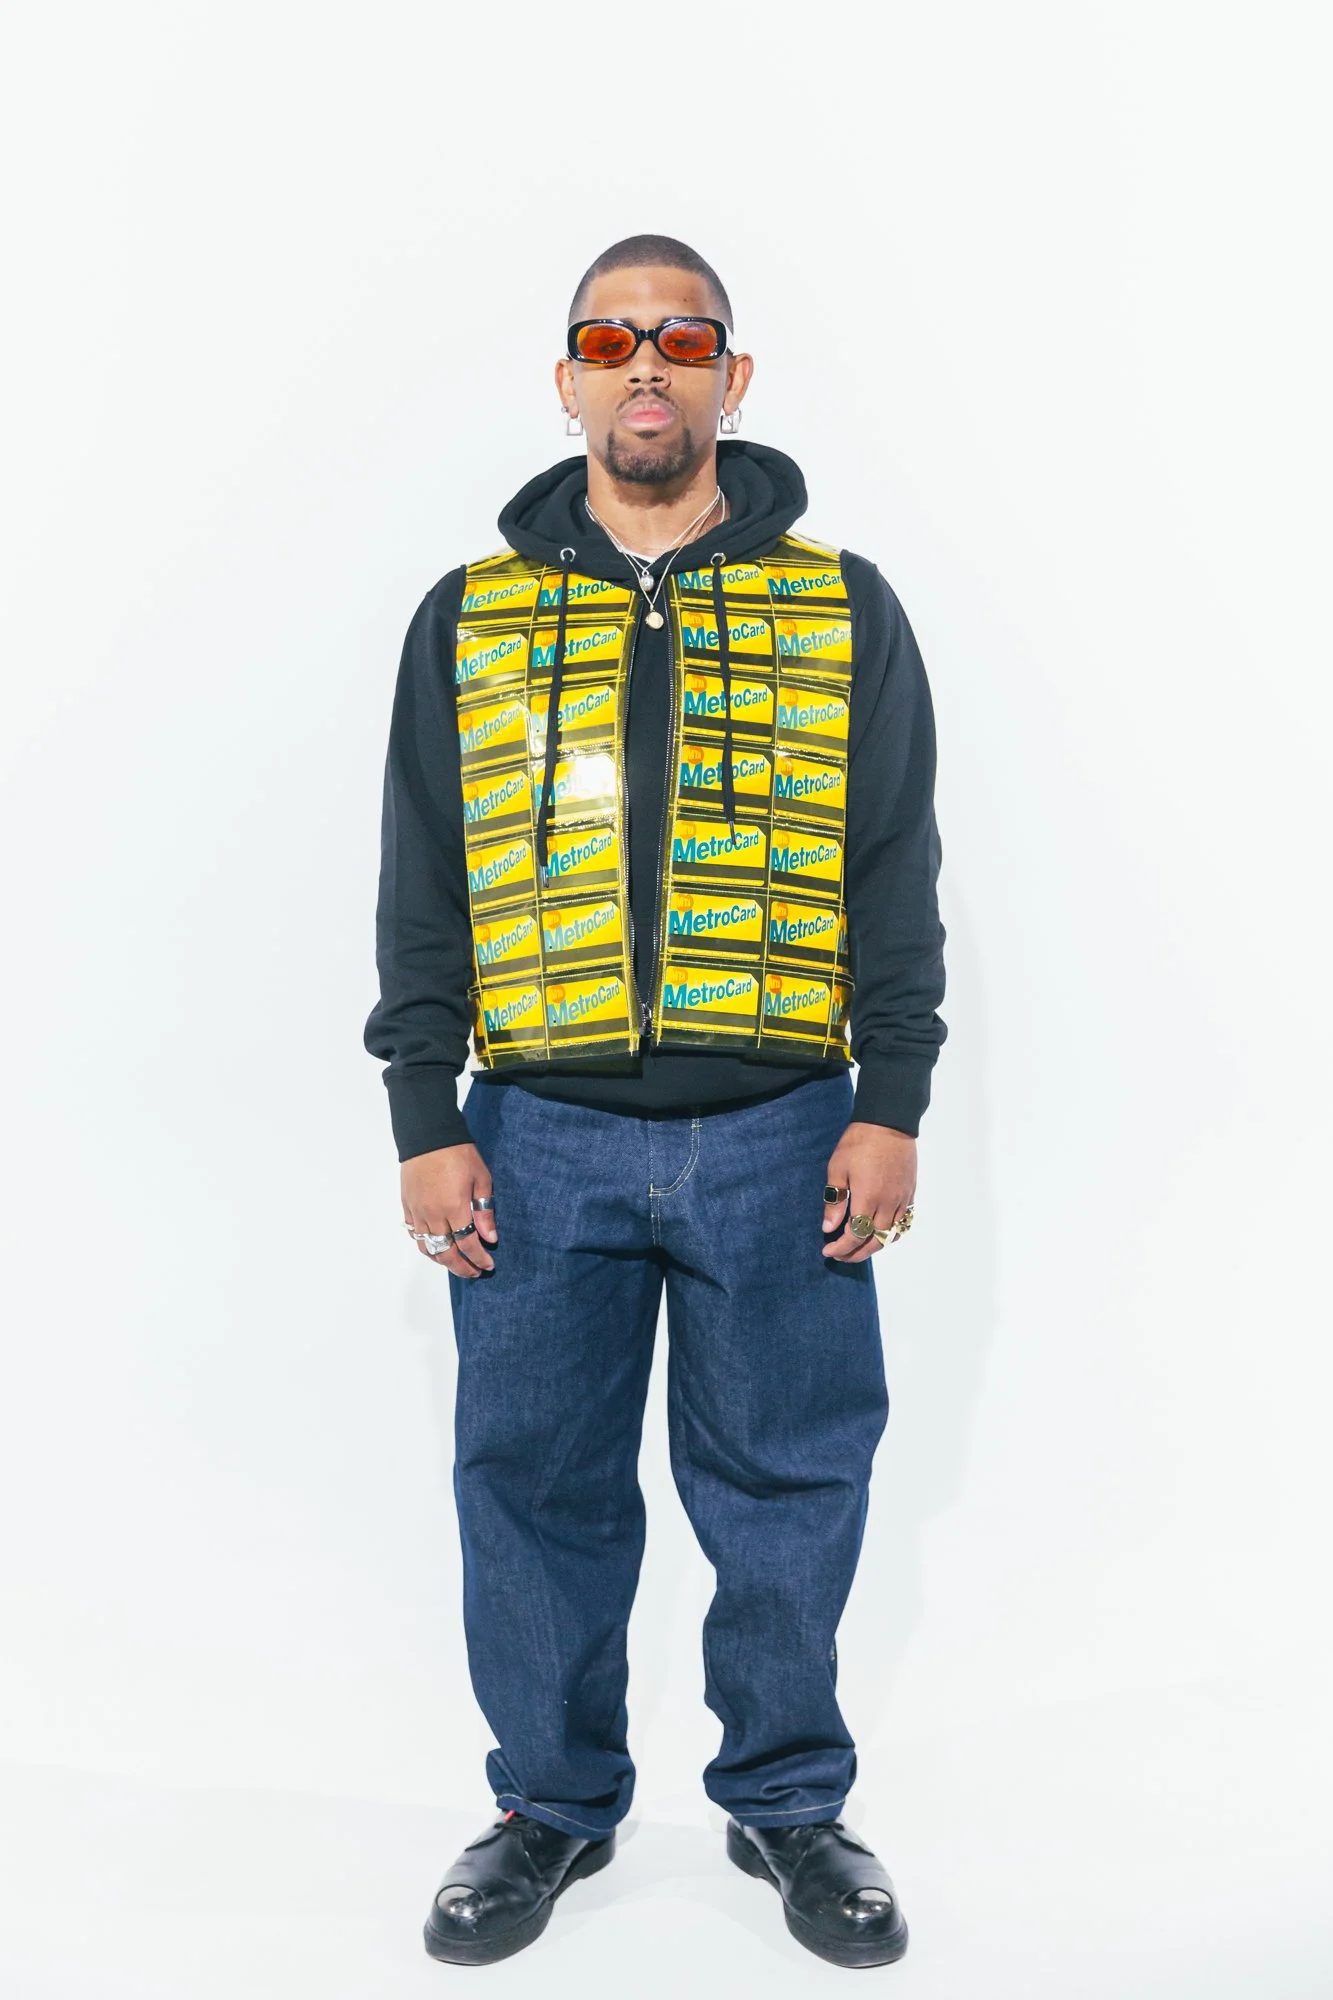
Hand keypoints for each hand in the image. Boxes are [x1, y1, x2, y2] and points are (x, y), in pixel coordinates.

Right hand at [401, 1143, 497, 1278]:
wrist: (427, 1136)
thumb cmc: (458, 1153)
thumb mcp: (481, 1178)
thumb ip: (484, 1210)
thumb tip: (489, 1237)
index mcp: (454, 1208)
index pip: (468, 1244)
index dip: (479, 1259)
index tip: (488, 1265)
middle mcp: (433, 1215)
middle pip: (446, 1253)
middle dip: (462, 1267)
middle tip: (474, 1272)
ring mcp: (417, 1212)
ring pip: (427, 1248)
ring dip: (442, 1261)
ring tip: (456, 1263)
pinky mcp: (407, 1206)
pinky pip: (414, 1234)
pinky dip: (425, 1245)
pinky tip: (435, 1246)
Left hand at [822, 1121, 915, 1261]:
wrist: (889, 1123)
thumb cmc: (858, 1143)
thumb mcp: (838, 1168)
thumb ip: (834, 1200)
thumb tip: (828, 1228)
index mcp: (868, 1198)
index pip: (855, 1236)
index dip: (841, 1248)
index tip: (828, 1250)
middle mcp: (888, 1204)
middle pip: (874, 1241)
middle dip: (856, 1253)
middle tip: (840, 1255)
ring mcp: (902, 1200)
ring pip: (891, 1236)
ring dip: (874, 1247)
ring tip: (858, 1248)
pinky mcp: (910, 1194)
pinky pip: (904, 1224)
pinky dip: (891, 1235)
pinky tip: (880, 1234)